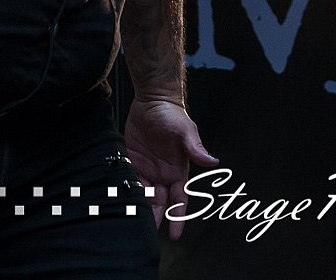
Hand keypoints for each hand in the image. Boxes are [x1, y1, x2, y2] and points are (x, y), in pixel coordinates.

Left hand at [123, 97, 217, 238]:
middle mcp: (164, 173)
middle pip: (161, 203)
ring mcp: (147, 169)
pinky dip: (126, 192)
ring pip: (144, 195)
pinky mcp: (132, 161)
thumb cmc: (172, 114)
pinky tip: (121, 202)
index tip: (175, 234)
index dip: (178, 217)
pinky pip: (129, 182)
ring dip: (140, 208)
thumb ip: (196, 149)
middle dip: (156, 218)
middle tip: (147, 236)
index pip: (180, 200)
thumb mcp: (185, 131)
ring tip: (132, 222)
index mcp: (178, 171)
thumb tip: (214, 162)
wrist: (152, 99)